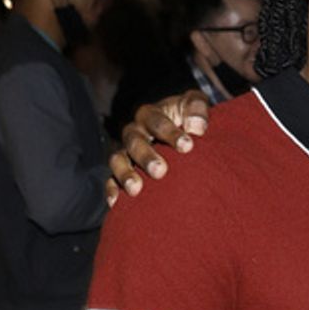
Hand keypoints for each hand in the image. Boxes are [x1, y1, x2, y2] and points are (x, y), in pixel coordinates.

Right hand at [107, 89, 211, 204]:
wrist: (180, 133)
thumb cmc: (188, 118)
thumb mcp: (194, 106)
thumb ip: (196, 109)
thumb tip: (197, 126)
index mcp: (150, 115)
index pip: (156, 121)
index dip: (170, 133)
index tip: (187, 146)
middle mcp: (135, 133)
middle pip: (134, 141)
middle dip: (146, 156)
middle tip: (160, 171)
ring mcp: (127, 153)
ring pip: (118, 160)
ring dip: (125, 174)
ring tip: (135, 189)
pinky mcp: (123, 172)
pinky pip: (112, 180)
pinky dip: (112, 190)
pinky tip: (116, 203)